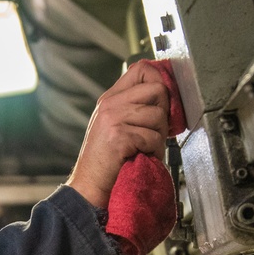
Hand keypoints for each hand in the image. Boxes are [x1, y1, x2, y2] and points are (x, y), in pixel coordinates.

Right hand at [66, 61, 170, 208]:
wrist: (89, 185)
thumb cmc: (106, 159)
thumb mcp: (115, 124)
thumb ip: (133, 107)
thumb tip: (164, 94)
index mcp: (110, 98)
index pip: (142, 69)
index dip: (160, 81)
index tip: (163, 100)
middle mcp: (110, 104)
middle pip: (157, 89)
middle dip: (164, 112)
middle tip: (154, 131)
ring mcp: (113, 119)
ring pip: (158, 115)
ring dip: (159, 136)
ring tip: (146, 147)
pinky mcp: (119, 137)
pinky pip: (152, 137)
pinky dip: (153, 151)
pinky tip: (142, 156)